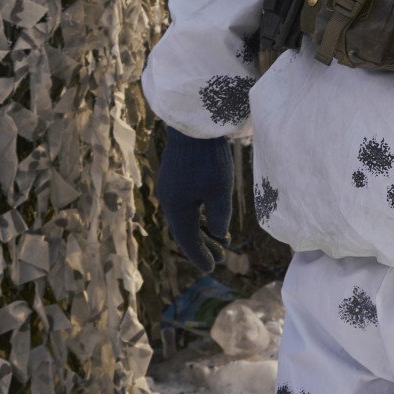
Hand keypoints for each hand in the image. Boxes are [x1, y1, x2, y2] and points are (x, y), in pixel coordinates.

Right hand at [156, 127, 234, 271]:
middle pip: (186, 230)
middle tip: (222, 257)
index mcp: (177, 208)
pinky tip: (214, 214)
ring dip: (204, 229)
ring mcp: (172, 187)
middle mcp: (170, 200)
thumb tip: (219, 234)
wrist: (194, 124)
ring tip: (223, 239)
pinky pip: (188, 203)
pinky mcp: (177, 175)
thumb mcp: (219, 191)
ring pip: (188, 216)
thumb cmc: (209, 159)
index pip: (187, 240)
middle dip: (204, 245)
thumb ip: (219, 217)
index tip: (211, 269)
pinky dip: (201, 214)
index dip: (200, 256)